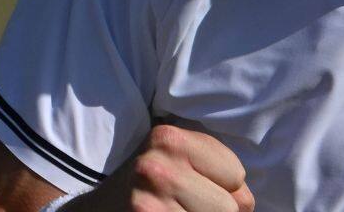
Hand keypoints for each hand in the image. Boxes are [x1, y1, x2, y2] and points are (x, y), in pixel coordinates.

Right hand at [65, 124, 254, 211]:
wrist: (96, 207)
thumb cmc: (150, 180)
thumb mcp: (177, 157)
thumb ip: (217, 169)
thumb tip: (247, 203)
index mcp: (170, 139)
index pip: (236, 175)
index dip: (226, 187)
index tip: (201, 185)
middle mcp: (156, 168)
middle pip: (228, 207)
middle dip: (217, 210)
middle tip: (189, 204)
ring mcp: (147, 202)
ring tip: (178, 210)